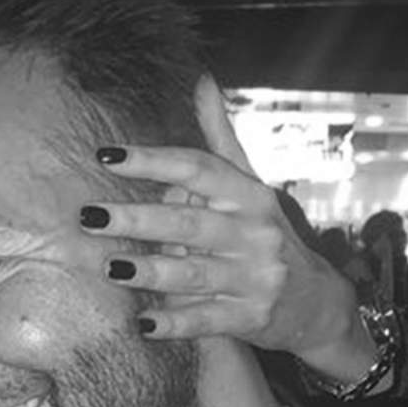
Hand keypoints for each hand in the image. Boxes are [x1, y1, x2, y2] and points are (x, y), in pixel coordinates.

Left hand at [78, 76, 378, 384]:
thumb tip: (202, 81)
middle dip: (137, 220)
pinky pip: (205, 320)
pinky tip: (142, 325)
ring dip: (149, 272)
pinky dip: (174, 324)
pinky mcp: (250, 318)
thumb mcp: (251, 188)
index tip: (106, 156)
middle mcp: (254, 234)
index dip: (152, 161)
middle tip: (89, 217)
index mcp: (249, 196)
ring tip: (109, 266)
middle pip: (188, 224)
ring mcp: (254, 278)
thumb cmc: (268, 236)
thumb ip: (221, 142)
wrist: (318, 302)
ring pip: (193, 275)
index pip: (198, 169)